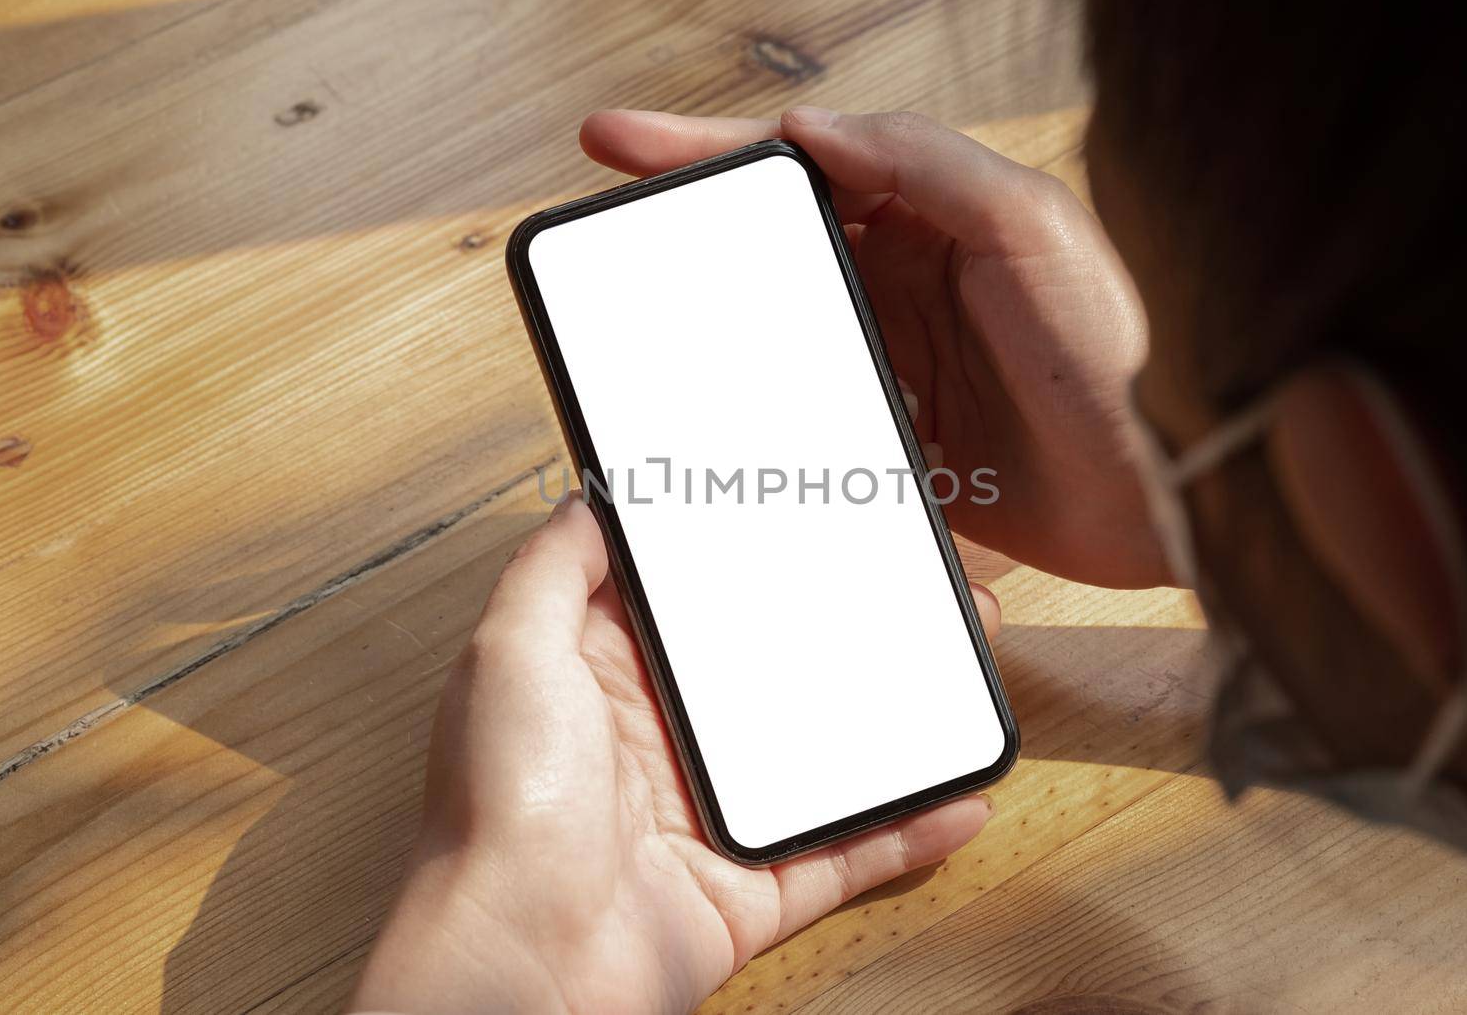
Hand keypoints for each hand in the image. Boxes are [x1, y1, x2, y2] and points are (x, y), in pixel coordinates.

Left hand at [351, 496, 998, 1013]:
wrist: (525, 967)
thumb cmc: (501, 811)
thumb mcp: (509, 653)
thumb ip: (555, 568)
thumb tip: (589, 498)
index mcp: (605, 679)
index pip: (696, 606)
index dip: (754, 563)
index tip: (821, 521)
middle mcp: (662, 742)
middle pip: (778, 674)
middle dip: (852, 630)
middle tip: (925, 589)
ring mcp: (712, 816)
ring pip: (826, 756)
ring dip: (897, 719)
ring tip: (965, 670)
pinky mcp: (750, 887)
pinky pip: (845, 854)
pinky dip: (904, 830)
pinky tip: (958, 795)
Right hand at [579, 107, 1163, 587]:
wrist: (1160, 494)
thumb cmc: (1114, 354)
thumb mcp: (1028, 225)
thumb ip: (925, 163)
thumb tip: (810, 129)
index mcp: (935, 213)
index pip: (801, 165)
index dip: (708, 149)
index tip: (623, 144)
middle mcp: (911, 278)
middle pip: (777, 240)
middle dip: (692, 226)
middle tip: (612, 224)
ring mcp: (900, 358)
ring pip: (784, 324)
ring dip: (721, 318)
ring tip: (645, 315)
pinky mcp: (901, 434)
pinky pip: (812, 409)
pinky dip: (766, 407)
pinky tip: (722, 409)